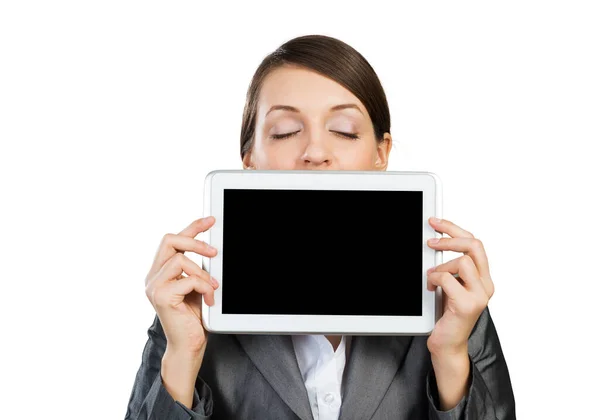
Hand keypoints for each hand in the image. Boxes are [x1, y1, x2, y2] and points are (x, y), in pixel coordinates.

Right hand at [144, 216, 218, 356]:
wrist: (189, 346)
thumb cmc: (193, 318)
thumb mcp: (197, 286)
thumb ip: (197, 268)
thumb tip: (212, 248)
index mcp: (160, 272)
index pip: (173, 240)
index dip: (192, 227)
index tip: (210, 220)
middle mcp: (152, 277)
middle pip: (169, 240)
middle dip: (195, 241)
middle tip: (215, 251)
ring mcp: (154, 286)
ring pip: (181, 260)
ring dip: (203, 273)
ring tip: (213, 288)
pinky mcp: (161, 297)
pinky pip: (188, 279)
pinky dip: (204, 287)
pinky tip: (210, 300)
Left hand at [425, 217, 494, 356]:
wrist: (448, 344)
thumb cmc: (447, 314)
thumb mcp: (451, 284)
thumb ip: (450, 267)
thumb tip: (435, 240)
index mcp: (483, 277)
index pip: (475, 243)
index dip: (454, 229)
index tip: (436, 222)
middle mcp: (486, 285)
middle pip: (474, 245)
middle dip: (450, 237)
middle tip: (431, 240)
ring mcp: (479, 295)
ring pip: (462, 261)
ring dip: (440, 266)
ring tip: (432, 278)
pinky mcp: (467, 305)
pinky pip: (447, 279)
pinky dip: (434, 279)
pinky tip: (431, 288)